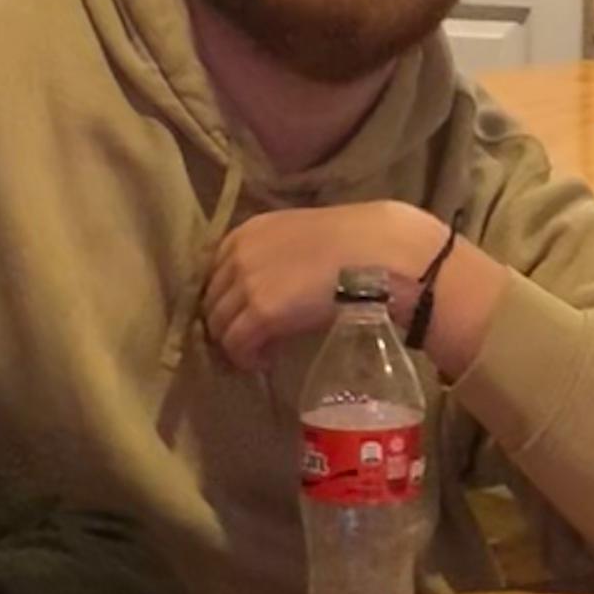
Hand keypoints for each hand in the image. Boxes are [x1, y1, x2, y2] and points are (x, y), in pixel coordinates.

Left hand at [201, 205, 441, 374]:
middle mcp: (239, 254)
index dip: (229, 296)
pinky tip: (265, 363)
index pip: (217, 270)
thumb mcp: (306, 236)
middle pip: (213, 299)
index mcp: (250, 230)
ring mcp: (247, 283)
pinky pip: (237, 345)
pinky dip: (247, 358)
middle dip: (228, 322)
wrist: (381, 253)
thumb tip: (283, 283)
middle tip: (250, 340)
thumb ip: (283, 255)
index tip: (244, 314)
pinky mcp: (260, 313)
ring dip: (236, 343)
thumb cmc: (359, 241)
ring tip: (260, 353)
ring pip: (219, 325)